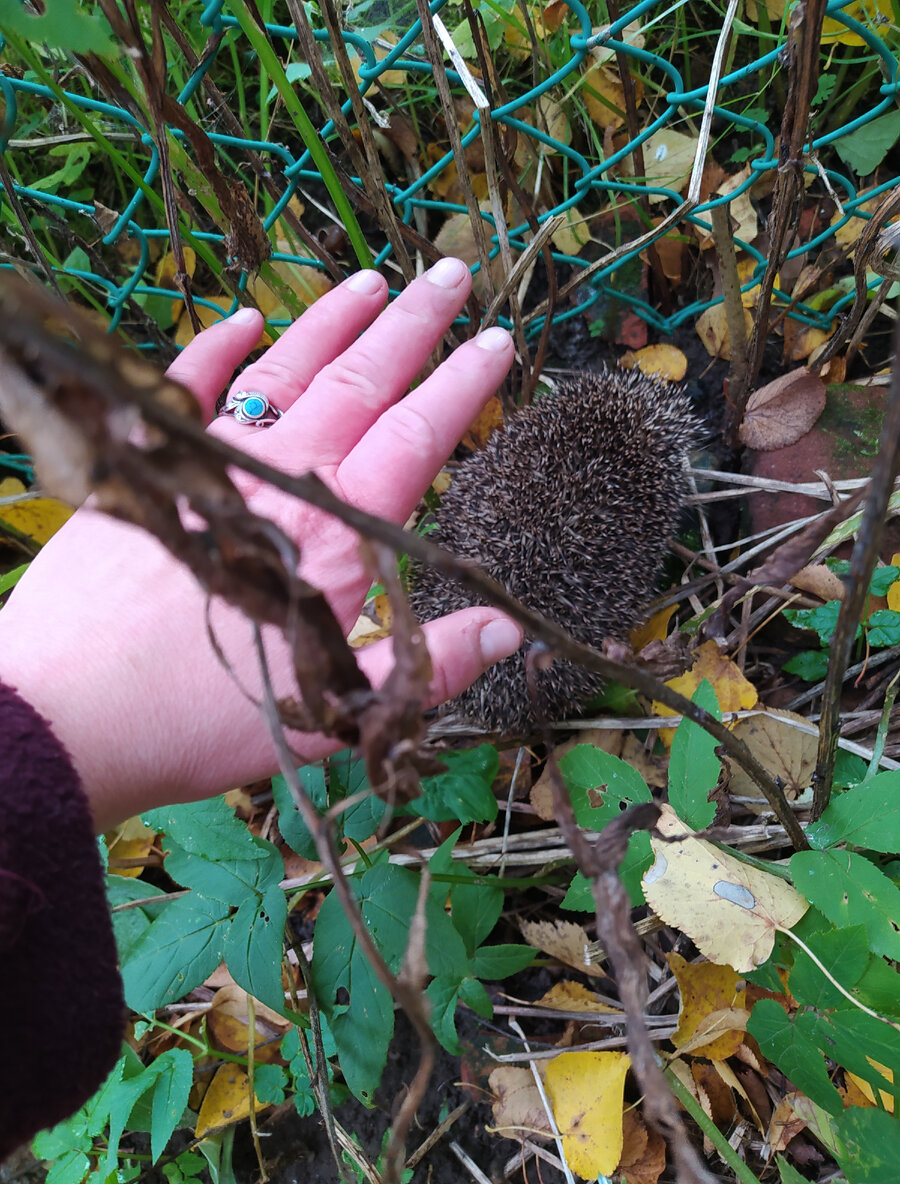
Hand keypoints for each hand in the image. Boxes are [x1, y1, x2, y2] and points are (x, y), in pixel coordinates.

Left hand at [0, 259, 520, 828]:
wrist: (71, 712)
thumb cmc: (207, 717)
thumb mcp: (339, 709)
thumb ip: (431, 666)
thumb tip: (514, 630)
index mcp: (336, 534)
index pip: (415, 438)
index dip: (462, 387)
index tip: (498, 341)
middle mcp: (280, 479)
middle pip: (360, 382)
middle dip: (412, 325)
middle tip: (451, 274)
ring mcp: (210, 461)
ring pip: (285, 369)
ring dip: (332, 320)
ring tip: (372, 280)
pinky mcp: (147, 465)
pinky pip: (189, 385)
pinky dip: (218, 347)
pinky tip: (243, 317)